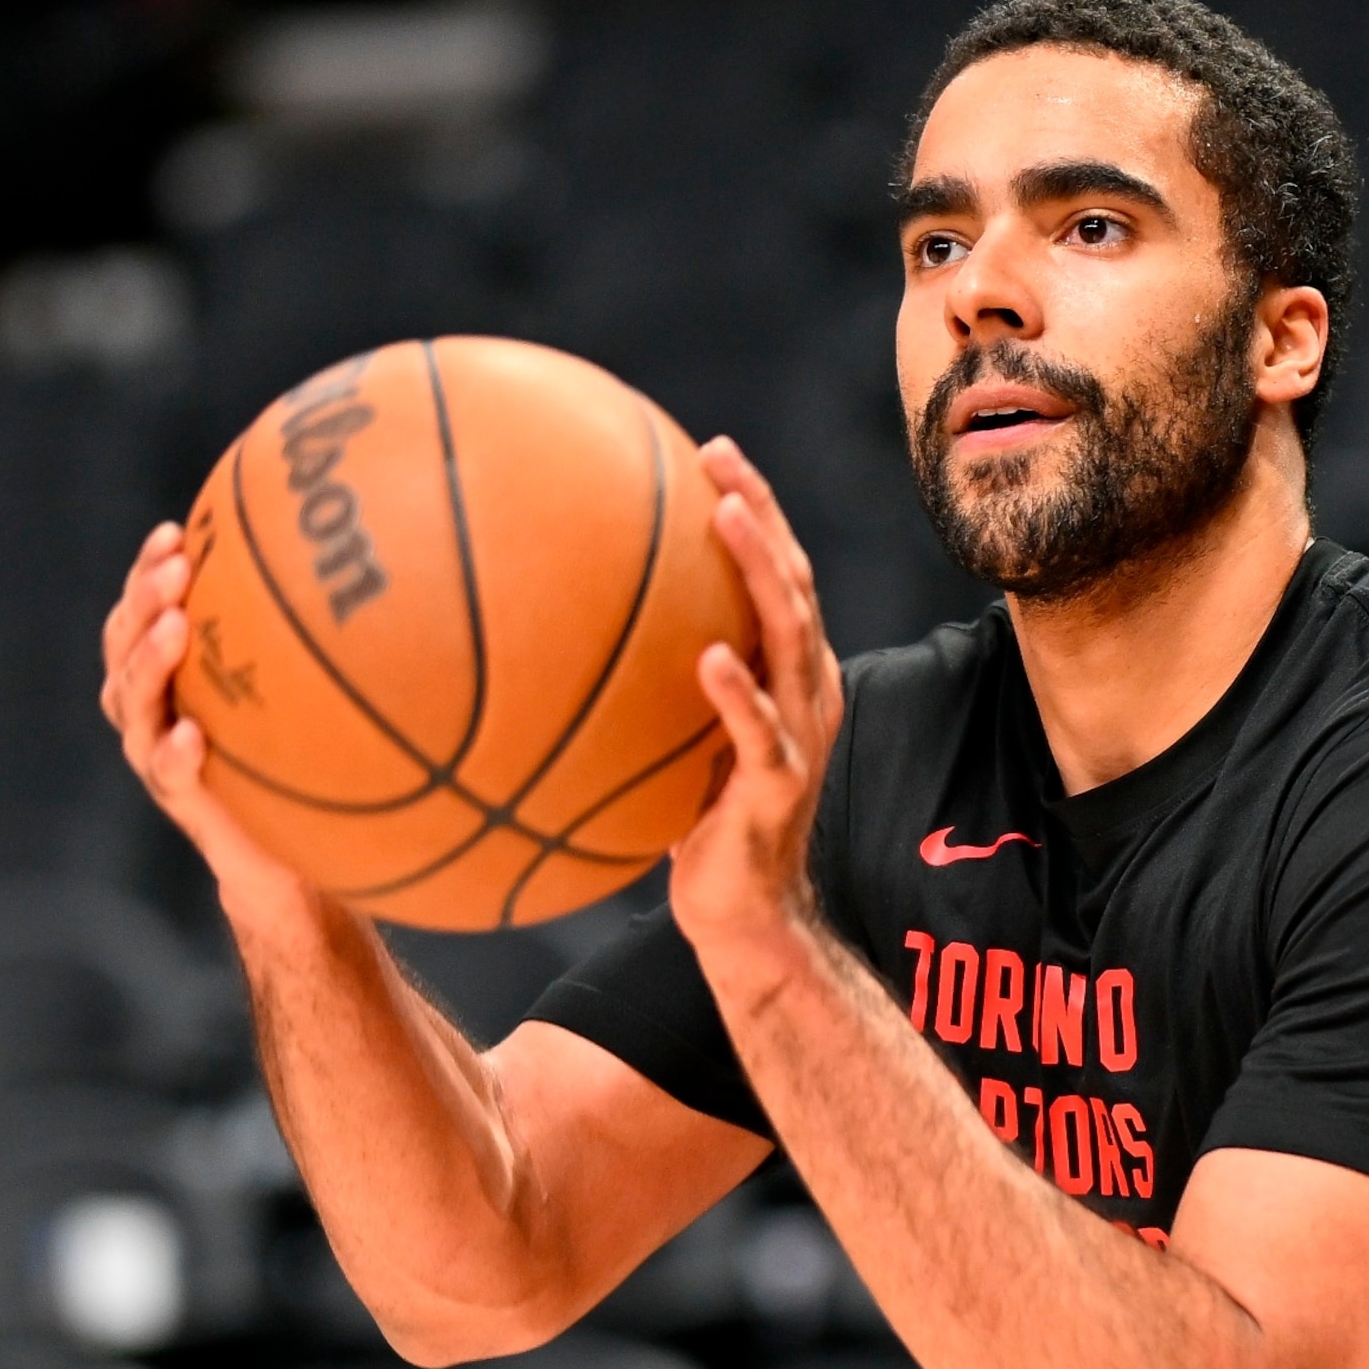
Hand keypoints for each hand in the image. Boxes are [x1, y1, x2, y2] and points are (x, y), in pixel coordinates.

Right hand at [98, 521, 308, 910]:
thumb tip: (364, 567)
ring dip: (150, 663)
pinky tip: (190, 735)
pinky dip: (174, 754)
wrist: (286, 856)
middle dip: (144, 601)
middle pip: (124, 644)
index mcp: (170, 673)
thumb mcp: (297, 694)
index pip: (143, 609)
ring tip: (175, 629)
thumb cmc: (291, 758)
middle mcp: (153, 708)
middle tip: (175, 568)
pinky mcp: (182, 801)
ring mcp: (158, 754)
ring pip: (133, 703)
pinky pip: (169, 775)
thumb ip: (304, 642)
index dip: (146, 571)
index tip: (174, 532)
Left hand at [673, 439, 843, 983]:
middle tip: (719, 459)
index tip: (711, 451)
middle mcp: (806, 692)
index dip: (754, 508)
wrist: (747, 917)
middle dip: (760, 514)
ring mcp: (800, 736)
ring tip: (727, 518)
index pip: (778, 573)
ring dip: (760, 572)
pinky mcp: (780, 785)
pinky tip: (709, 658)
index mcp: (787, 675)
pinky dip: (737, 692)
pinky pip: (760, 731)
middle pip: (792, 582)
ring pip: (791, 636)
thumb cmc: (699, 828)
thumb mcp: (673, 743)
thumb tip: (561, 634)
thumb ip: (650, 688)